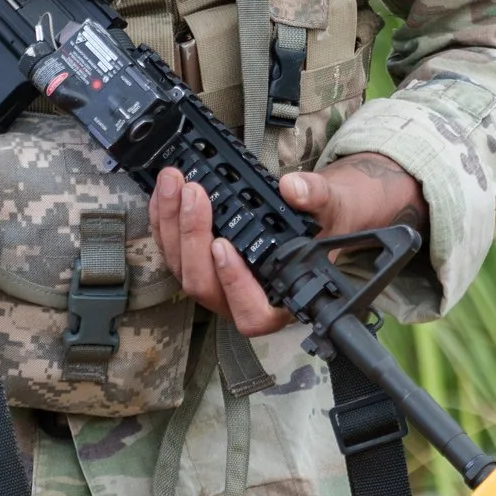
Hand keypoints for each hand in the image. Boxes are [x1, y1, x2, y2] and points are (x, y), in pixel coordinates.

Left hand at [149, 156, 427, 334]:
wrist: (312, 214)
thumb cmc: (324, 222)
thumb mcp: (331, 206)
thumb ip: (317, 197)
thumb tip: (294, 189)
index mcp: (281, 301)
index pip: (252, 312)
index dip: (233, 284)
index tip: (224, 247)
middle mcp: (242, 299)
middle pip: (203, 286)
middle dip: (193, 237)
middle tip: (195, 195)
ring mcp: (216, 283)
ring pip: (181, 268)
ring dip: (172, 224)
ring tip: (175, 182)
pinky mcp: (197, 263)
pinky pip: (171, 250)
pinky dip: (163, 219)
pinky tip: (165, 191)